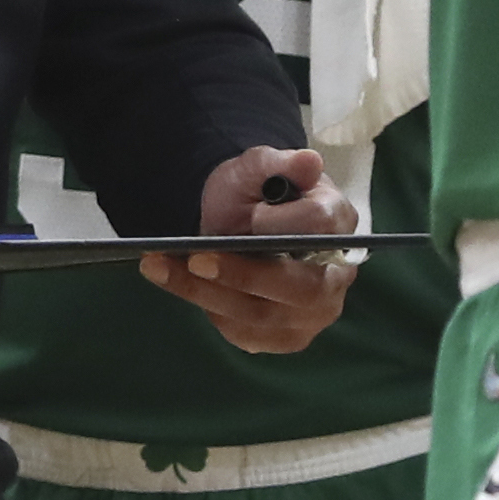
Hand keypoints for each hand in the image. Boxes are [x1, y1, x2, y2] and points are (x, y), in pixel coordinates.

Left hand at [138, 145, 356, 353]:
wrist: (238, 224)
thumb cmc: (255, 195)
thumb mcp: (257, 168)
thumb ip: (278, 163)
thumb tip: (309, 161)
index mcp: (339, 225)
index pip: (320, 228)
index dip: (284, 224)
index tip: (251, 217)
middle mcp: (336, 277)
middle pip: (299, 288)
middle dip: (243, 275)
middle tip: (195, 258)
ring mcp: (314, 313)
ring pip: (263, 315)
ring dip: (207, 293)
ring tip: (160, 267)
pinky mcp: (284, 338)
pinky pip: (245, 333)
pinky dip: (207, 307)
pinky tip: (175, 283)